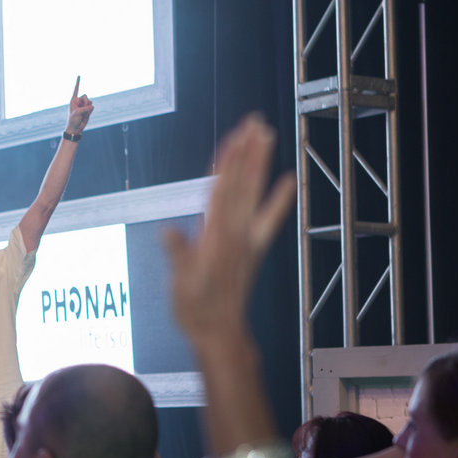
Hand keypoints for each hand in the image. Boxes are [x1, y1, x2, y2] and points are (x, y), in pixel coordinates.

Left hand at [65, 76, 92, 133]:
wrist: (76, 128)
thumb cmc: (73, 120)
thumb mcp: (77, 113)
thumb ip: (85, 108)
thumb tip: (92, 106)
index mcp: (73, 100)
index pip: (76, 89)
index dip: (78, 82)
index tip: (79, 75)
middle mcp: (79, 101)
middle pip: (85, 96)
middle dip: (85, 102)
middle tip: (81, 109)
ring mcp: (84, 105)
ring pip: (90, 101)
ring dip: (87, 108)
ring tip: (83, 113)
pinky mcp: (88, 109)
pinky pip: (92, 107)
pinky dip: (90, 111)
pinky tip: (86, 115)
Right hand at [163, 114, 294, 345]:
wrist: (219, 333)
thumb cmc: (196, 310)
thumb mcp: (180, 285)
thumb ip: (178, 256)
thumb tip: (168, 233)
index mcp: (216, 237)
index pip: (223, 191)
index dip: (229, 163)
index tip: (236, 137)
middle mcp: (234, 233)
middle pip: (242, 184)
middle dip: (248, 153)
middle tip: (256, 123)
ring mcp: (245, 239)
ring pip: (253, 193)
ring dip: (260, 164)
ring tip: (267, 137)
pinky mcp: (251, 248)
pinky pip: (267, 219)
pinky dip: (278, 199)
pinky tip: (289, 181)